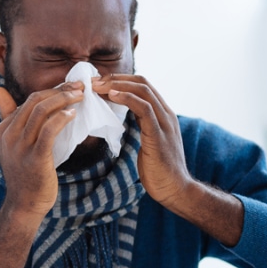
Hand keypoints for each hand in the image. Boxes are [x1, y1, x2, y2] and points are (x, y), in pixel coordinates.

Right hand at [0, 83, 82, 220]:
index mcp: (4, 129)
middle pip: (35, 101)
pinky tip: (73, 114)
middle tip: (79, 88)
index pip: (27, 101)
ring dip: (63, 100)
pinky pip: (49, 131)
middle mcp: (10, 136)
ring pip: (41, 112)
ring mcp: (21, 147)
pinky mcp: (35, 158)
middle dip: (59, 91)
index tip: (70, 88)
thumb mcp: (11, 143)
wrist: (24, 204)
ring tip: (80, 97)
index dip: (51, 91)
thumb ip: (7, 115)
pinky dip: (62, 118)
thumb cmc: (24, 173)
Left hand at [91, 75, 192, 205]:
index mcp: (162, 114)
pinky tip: (111, 95)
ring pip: (143, 91)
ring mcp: (164, 122)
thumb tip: (125, 118)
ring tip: (97, 85)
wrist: (173, 189)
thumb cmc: (158, 170)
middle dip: (115, 78)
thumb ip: (141, 126)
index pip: (142, 86)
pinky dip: (127, 98)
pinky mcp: (159, 134)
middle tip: (93, 81)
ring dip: (117, 85)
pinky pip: (144, 108)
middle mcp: (166, 114)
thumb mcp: (148, 141)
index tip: (98, 83)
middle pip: (142, 82)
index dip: (120, 80)